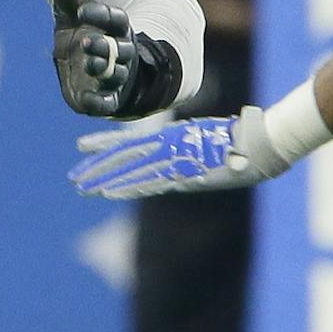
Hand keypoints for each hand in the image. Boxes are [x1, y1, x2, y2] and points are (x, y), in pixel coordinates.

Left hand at [50, 0, 180, 118]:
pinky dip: (98, 102)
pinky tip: (84, 98)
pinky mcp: (108, 99)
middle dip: (103, 45)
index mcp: (117, 29)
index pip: (116, 19)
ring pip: (116, 74)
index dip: (100, 14)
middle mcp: (122, 53)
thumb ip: (68, 1)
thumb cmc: (82, 37)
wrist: (88, 72)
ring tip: (87, 63)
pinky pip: (108, 103)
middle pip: (120, 49)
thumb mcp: (71, 17)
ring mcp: (117, 77)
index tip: (80, 11)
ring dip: (102, 68)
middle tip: (84, 41)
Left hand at [69, 107, 289, 198]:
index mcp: (171, 139)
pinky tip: (110, 192)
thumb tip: (180, 158)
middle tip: (73, 178)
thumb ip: (190, 149)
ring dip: (106, 179)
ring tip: (82, 186)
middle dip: (98, 168)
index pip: (130, 142)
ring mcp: (175, 160)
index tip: (81, 147)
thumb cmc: (239, 141)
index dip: (105, 144)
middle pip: (124, 158)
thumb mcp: (209, 141)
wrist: (259, 145)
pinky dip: (129, 187)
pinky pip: (151, 182)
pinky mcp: (185, 172)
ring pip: (132, 169)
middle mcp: (169, 148)